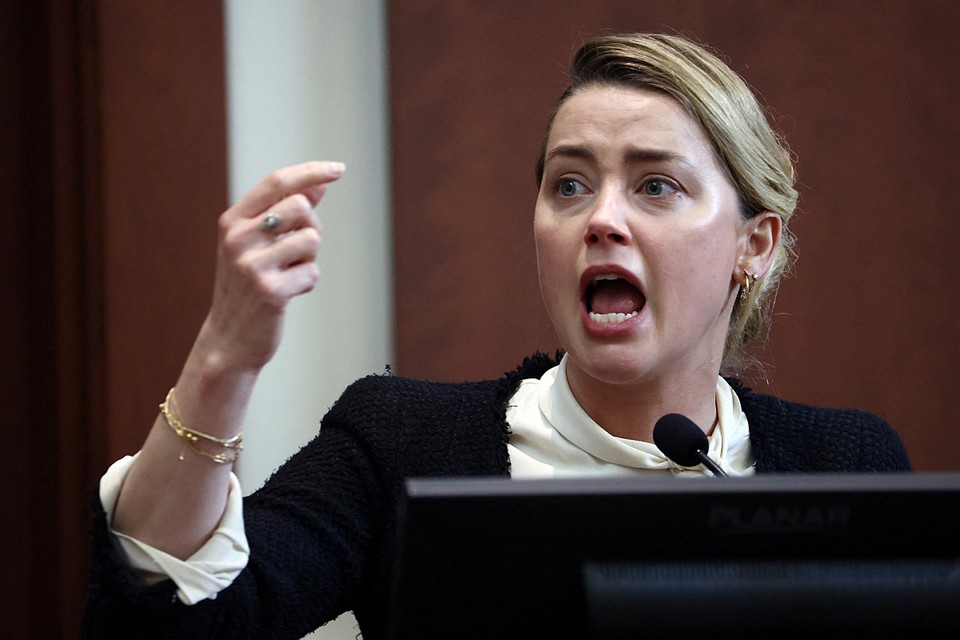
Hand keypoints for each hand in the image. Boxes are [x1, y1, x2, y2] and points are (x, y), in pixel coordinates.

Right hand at [199, 161, 344, 373]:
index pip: (277, 182)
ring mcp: (251, 265)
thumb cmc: (249, 286)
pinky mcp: (269, 292)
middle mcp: (237, 238)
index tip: (339, 168)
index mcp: (232, 221)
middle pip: (300, 207)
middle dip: (312, 226)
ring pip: (311, 239)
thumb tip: (320, 183)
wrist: (230, 338)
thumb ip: (287, 211)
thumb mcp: (259, 244)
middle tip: (298, 251)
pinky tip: (288, 294)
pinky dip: (307, 283)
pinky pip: (312, 273)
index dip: (311, 172)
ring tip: (288, 274)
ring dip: (309, 258)